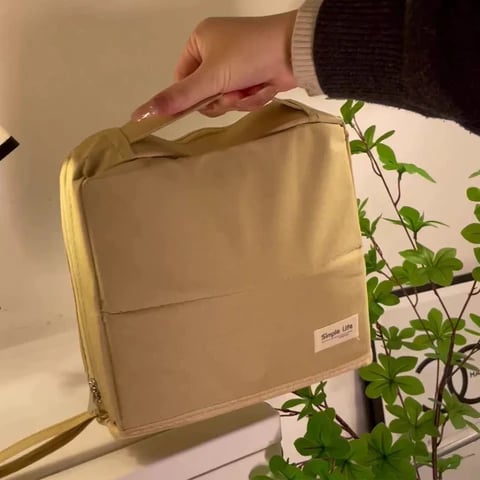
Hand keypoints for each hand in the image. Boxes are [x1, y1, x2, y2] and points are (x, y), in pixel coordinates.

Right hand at [131, 11, 297, 119]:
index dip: (191, 96)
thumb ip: (179, 97)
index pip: (182, 79)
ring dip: (239, 99)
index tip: (205, 102)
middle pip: (205, 93)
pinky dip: (253, 97)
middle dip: (222, 98)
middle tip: (233, 93)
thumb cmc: (248, 55)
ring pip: (226, 98)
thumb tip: (142, 113)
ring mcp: (237, 64)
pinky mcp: (254, 75)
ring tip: (252, 87)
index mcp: (200, 41)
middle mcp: (216, 51)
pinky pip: (243, 97)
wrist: (295, 51)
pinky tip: (265, 87)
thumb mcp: (210, 77)